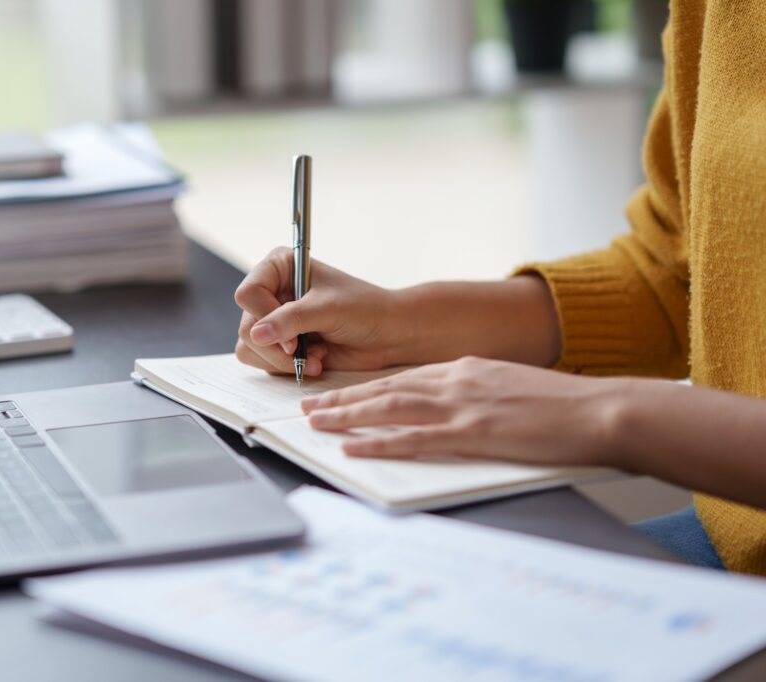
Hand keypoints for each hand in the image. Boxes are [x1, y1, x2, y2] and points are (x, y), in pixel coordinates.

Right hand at [234, 247, 405, 377]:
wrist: (388, 334)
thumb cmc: (365, 309)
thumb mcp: (328, 309)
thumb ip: (291, 320)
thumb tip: (255, 334)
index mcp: (279, 267)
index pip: (248, 294)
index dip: (264, 318)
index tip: (291, 337)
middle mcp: (271, 291)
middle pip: (247, 326)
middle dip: (276, 347)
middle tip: (300, 352)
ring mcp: (273, 319)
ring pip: (250, 348)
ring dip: (282, 360)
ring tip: (315, 356)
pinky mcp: (279, 343)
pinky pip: (262, 362)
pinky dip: (286, 367)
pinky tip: (314, 360)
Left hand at [301, 356, 621, 466]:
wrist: (602, 409)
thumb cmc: (565, 405)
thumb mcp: (512, 387)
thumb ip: (479, 393)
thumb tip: (458, 408)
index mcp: (467, 368)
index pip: (405, 376)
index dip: (368, 387)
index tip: (341, 394)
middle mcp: (458, 379)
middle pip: (388, 388)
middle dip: (345, 398)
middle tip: (310, 407)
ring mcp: (465, 405)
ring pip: (391, 408)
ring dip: (349, 416)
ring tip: (317, 423)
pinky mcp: (475, 432)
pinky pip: (415, 438)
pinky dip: (380, 442)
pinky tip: (355, 447)